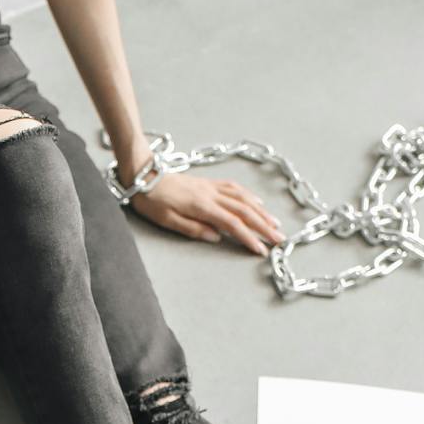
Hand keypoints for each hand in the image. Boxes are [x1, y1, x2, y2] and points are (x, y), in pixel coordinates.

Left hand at [127, 168, 284, 253]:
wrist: (144, 174)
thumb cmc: (151, 200)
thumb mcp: (166, 220)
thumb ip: (193, 228)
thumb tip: (217, 237)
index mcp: (201, 206)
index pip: (232, 224)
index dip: (249, 237)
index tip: (261, 249)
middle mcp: (210, 194)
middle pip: (244, 211)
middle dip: (264, 226)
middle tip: (279, 239)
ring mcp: (211, 187)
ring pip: (243, 198)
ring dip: (261, 212)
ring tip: (275, 223)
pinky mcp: (208, 183)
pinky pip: (234, 187)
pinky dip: (249, 196)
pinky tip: (257, 202)